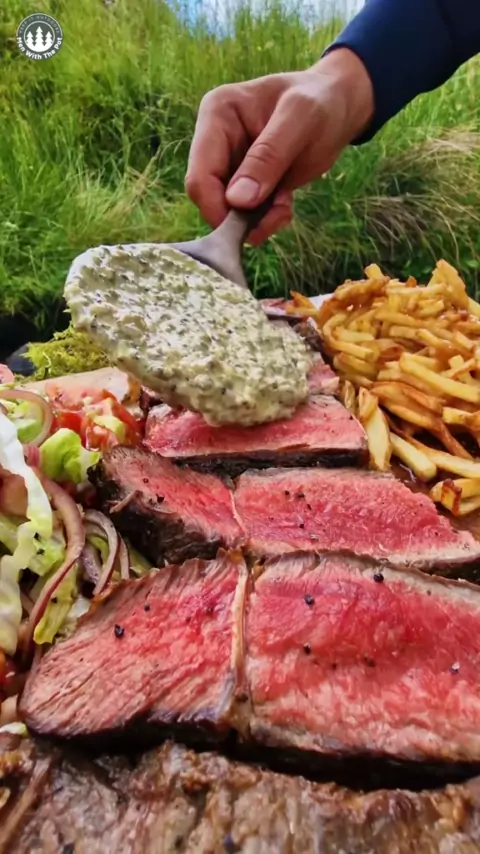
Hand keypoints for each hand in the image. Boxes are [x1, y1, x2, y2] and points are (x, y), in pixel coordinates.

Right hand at [186, 48, 373, 244]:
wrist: (339, 108)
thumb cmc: (321, 102)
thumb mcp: (300, 120)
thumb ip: (268, 157)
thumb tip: (236, 200)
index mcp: (217, 115)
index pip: (200, 174)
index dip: (217, 207)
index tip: (249, 226)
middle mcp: (215, 141)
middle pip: (209, 197)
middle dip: (241, 217)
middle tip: (279, 215)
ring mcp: (228, 164)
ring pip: (227, 212)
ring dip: (257, 221)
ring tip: (285, 208)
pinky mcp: (244, 183)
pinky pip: (244, 216)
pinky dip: (265, 220)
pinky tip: (285, 206)